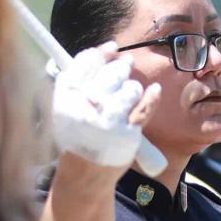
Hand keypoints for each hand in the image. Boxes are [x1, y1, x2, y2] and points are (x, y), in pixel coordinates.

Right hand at [51, 41, 160, 170]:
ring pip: (129, 89)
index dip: (101, 52)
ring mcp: (108, 120)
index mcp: (67, 97)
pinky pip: (144, 107)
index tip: (112, 47)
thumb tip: (102, 50)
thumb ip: (77, 81)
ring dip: (132, 89)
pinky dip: (151, 97)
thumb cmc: (78, 136)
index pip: (86, 62)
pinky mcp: (127, 133)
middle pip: (111, 73)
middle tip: (126, 66)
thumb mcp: (66, 108)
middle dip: (121, 67)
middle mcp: (87, 107)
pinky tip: (155, 90)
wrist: (85, 173)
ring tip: (127, 97)